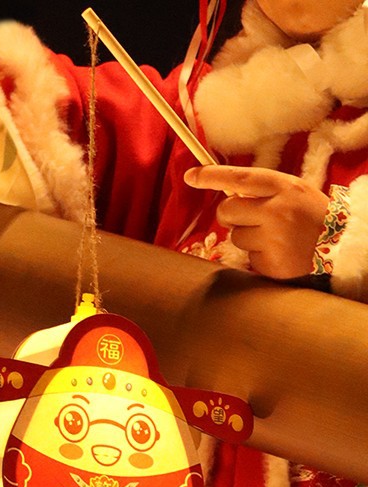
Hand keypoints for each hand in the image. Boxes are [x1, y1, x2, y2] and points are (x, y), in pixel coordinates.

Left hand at [185, 165, 328, 279]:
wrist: (341, 246)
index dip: (211, 176)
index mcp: (283, 188)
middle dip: (231, 216)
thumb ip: (262, 192)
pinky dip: (258, 257)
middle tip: (252, 219)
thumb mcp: (293, 193)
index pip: (239, 178)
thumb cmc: (312, 217)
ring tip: (274, 238)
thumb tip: (225, 195)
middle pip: (226, 211)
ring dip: (248, 238)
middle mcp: (276, 211)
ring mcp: (272, 239)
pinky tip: (278, 253)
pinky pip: (247, 258)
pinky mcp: (270, 264)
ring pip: (235, 237)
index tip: (191, 176)